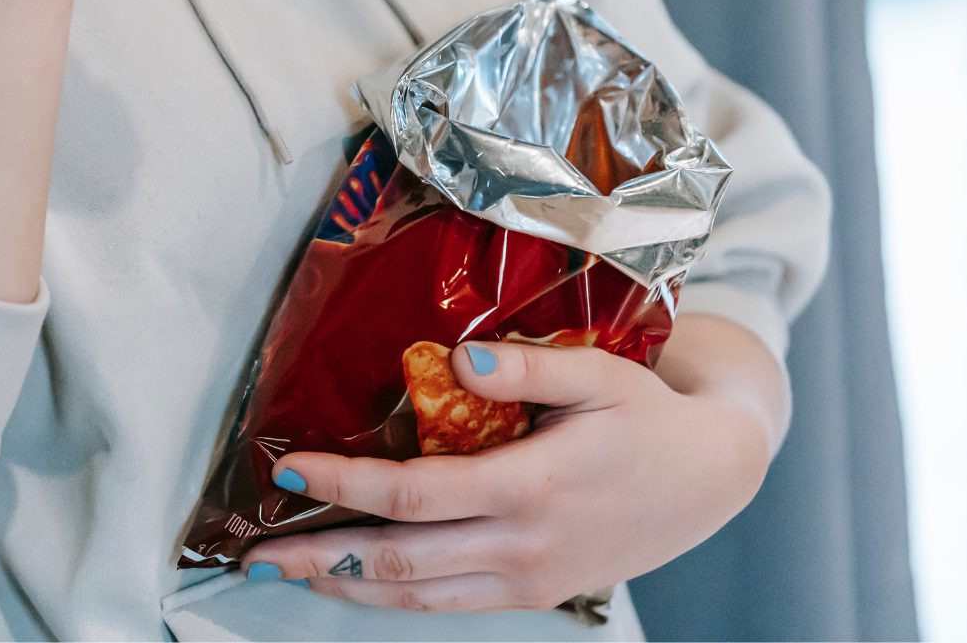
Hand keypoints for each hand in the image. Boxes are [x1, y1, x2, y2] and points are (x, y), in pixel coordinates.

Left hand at [240, 315, 789, 612]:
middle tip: (256, 551)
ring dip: (345, 586)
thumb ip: (530, 367)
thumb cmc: (645, 414)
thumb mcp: (600, 374)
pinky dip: (390, 599)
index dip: (345, 487)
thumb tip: (459, 360)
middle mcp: (524, 545)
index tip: (289, 471)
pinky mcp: (535, 594)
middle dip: (321, 555)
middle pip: (401, 561)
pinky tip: (352, 580)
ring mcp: (529, 579)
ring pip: (418, 598)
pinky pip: (448, 607)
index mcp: (532, 486)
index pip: (414, 496)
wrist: (710, 477)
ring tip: (286, 571)